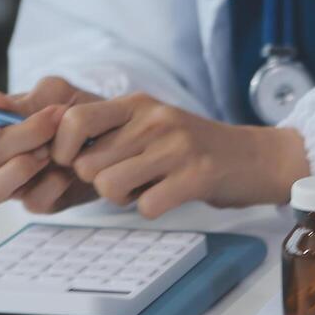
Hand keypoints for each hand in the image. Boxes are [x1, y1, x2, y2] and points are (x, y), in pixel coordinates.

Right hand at [0, 76, 99, 212]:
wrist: (117, 134)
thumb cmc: (78, 110)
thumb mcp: (57, 94)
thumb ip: (25, 100)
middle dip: (20, 137)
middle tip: (54, 121)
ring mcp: (14, 185)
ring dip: (19, 168)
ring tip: (52, 152)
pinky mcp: (39, 203)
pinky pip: (31, 202)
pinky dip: (52, 184)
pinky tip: (71, 170)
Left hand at [50, 93, 310, 218]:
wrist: (256, 158)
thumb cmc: (194, 148)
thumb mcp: (152, 125)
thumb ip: (111, 133)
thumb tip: (58, 156)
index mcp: (138, 104)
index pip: (73, 121)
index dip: (64, 151)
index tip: (79, 165)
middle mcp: (154, 120)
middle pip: (88, 165)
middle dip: (100, 183)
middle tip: (128, 180)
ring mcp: (176, 147)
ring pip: (110, 187)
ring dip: (124, 199)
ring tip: (148, 188)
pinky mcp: (196, 175)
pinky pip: (146, 207)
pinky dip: (152, 209)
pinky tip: (170, 197)